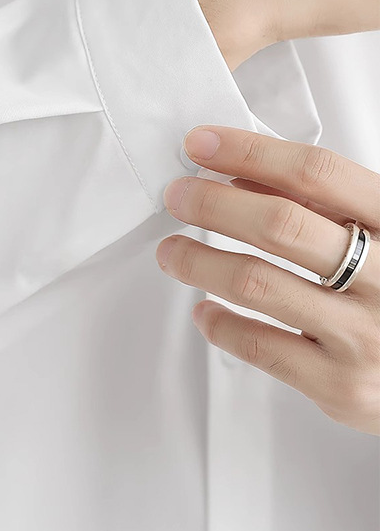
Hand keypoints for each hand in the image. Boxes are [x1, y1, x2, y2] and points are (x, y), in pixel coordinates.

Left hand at [156, 125, 379, 434]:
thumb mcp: (376, 234)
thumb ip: (318, 204)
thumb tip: (234, 172)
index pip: (319, 173)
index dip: (251, 152)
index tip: (201, 144)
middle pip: (281, 225)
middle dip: (215, 204)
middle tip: (177, 195)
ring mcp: (366, 335)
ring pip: (258, 284)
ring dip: (199, 261)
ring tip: (171, 251)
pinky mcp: (342, 386)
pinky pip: (260, 347)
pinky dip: (220, 324)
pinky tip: (203, 309)